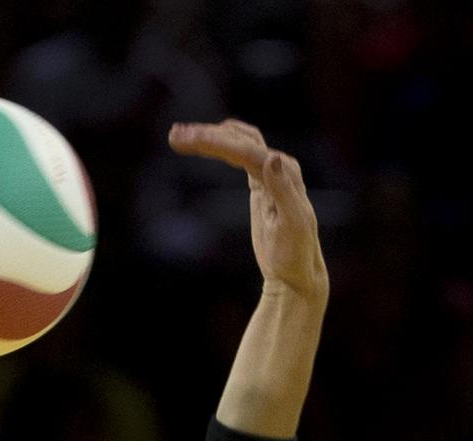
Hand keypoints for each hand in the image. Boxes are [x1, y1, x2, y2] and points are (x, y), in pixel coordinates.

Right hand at [168, 119, 327, 301]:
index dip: (218, 143)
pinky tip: (204, 140)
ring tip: (178, 135)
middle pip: (240, 141)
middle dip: (207, 136)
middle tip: (175, 135)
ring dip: (211, 136)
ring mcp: (270, 173)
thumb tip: (273, 157)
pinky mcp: (260, 182)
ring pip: (238, 143)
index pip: (247, 150)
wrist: (297, 273)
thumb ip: (283, 191)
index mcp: (286, 174)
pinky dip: (220, 146)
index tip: (190, 138)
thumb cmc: (294, 254)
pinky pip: (239, 154)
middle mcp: (280, 166)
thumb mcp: (291, 225)